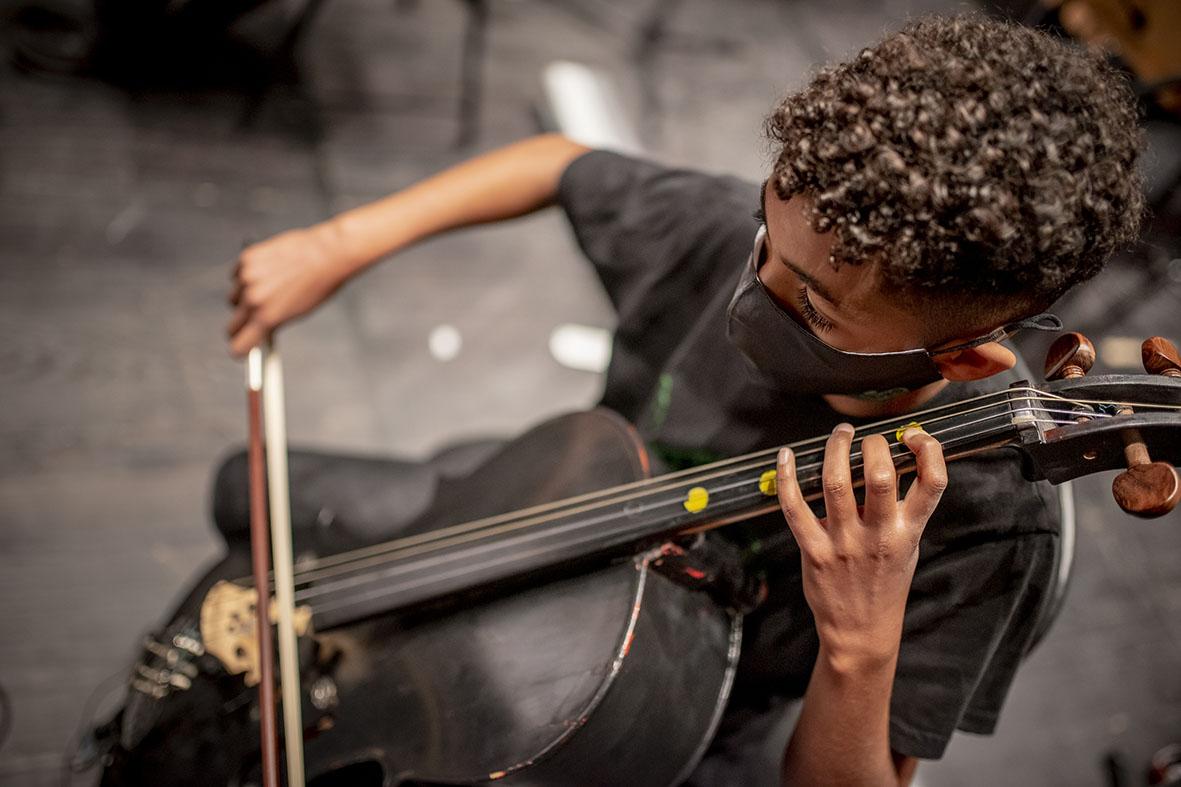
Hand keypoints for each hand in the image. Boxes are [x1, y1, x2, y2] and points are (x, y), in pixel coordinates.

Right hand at [227, 222, 352, 356]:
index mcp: (267, 318)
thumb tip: (258, 332)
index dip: (241, 348)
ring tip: (270, 287)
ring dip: (245, 297)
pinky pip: (237, 275)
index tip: (244, 346)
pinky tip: (268, 270)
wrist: (327, 254)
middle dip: (241, 327)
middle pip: (232, 326)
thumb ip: (273, 322)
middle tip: (252, 321)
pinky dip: (246, 275)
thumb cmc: (319, 285)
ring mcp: (247, 277)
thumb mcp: (298, 313)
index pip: (238, 346)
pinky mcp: (246, 258)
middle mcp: (253, 299)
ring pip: (234, 298)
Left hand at [776, 423, 947, 668]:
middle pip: (880, 475)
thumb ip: (906, 510)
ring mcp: (844, 543)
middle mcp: (879, 535)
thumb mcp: (909, 547)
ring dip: (835, 448)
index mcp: (909, 532)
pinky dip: (787, 477)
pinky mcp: (813, 550)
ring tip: (840, 434)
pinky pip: (795, 507)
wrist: (861, 631)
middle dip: (874, 444)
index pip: (933, 482)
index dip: (929, 450)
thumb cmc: (885, 582)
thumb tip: (897, 459)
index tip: (914, 436)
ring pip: (836, 482)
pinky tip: (786, 456)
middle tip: (867, 438)